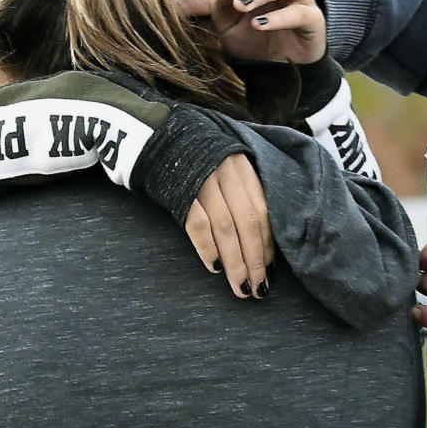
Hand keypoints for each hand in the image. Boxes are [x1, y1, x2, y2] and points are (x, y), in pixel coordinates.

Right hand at [184, 154, 276, 298]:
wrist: (157, 140)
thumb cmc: (197, 161)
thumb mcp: (228, 169)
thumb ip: (244, 196)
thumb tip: (259, 244)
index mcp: (244, 169)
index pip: (263, 212)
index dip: (267, 244)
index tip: (269, 269)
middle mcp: (227, 174)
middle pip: (248, 223)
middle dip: (255, 260)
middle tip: (259, 288)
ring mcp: (203, 182)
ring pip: (225, 228)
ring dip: (235, 262)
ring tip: (241, 287)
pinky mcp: (180, 191)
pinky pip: (197, 224)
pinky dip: (207, 247)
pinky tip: (215, 268)